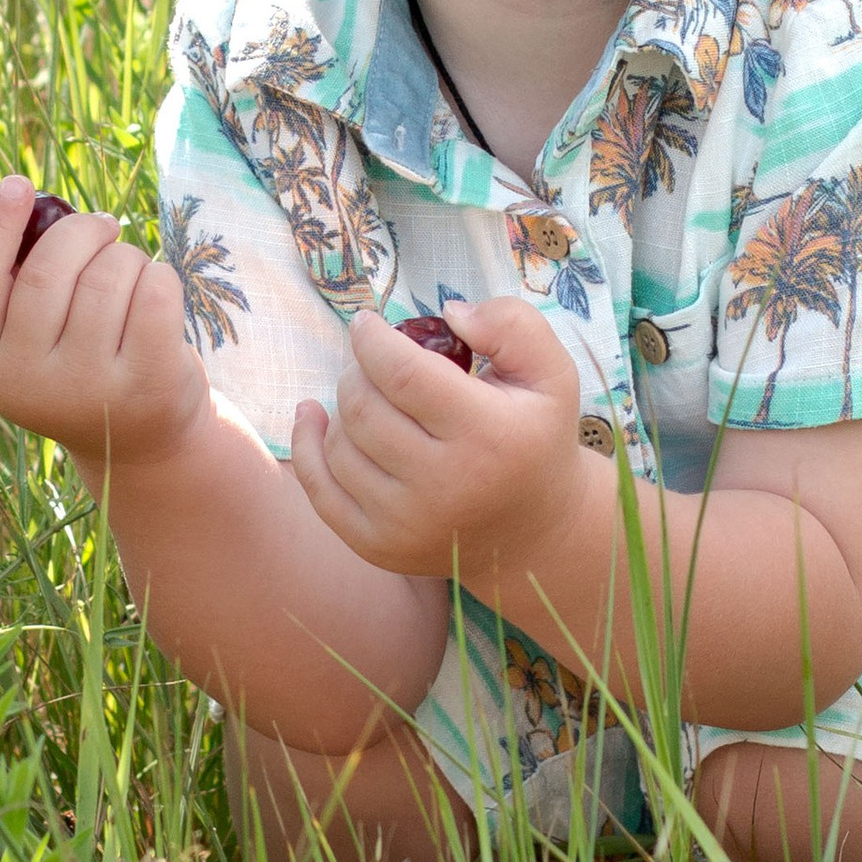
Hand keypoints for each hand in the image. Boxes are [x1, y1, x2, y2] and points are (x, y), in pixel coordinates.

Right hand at [0, 178, 207, 466]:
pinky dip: (160, 275)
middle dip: (84, 230)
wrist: (138, 440)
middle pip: (48, 269)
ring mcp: (88, 388)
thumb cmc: (81, 358)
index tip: (18, 183)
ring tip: (129, 274)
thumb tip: (35, 202)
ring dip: (126, 256)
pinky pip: (154, 290)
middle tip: (104, 225)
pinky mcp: (146, 385)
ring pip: (108, 274)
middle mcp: (28, 382)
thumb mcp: (35, 334)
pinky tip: (155, 293)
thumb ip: (23, 277)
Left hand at [290, 294, 603, 600]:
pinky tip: (315, 417)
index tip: (367, 323)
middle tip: (375, 362)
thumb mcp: (551, 373)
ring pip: (340, 444)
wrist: (534, 532)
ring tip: (371, 396)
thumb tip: (448, 314)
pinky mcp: (379, 547)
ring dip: (344, 407)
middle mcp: (445, 485)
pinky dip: (309, 446)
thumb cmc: (537, 438)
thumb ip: (511, 325)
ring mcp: (408, 523)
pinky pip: (321, 490)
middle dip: (358, 369)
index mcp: (488, 435)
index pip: (403, 373)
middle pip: (363, 407)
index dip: (372, 339)